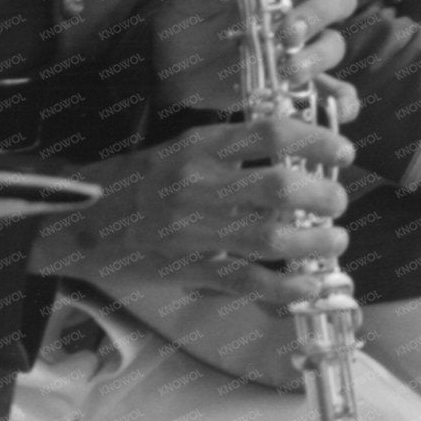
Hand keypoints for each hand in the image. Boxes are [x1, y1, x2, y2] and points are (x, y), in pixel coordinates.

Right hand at [31, 119, 354, 307]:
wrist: (77, 220)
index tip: (343, 151)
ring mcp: (191, 230)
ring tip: (335, 240)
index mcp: (200, 146)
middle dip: (322, 196)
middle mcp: (197, 184)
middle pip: (279, 188)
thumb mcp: (185, 147)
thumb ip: (236, 149)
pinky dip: (285, 286)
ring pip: (271, 237)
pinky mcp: (185, 268)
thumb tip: (300, 155)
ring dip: (315, 242)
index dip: (317, 142)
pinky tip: (309, 284)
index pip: (271, 134)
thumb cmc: (140, 181)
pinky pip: (245, 280)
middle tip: (337, 202)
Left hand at [154, 0, 357, 114]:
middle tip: (287, 31)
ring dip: (319, 56)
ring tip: (289, 71)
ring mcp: (304, 48)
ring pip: (335, 43)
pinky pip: (335, 92)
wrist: (169, 73)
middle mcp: (300, 9)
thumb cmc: (185, 25)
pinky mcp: (301, 84)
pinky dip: (342, 101)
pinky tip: (337, 111)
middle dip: (318, 13)